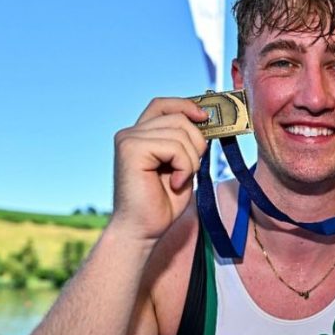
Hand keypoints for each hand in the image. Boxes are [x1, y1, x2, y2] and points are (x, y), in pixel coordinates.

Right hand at [109, 97, 208, 243]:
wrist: (143, 230)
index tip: (205, 118)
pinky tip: (175, 183)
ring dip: (191, 161)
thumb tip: (205, 120)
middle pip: (179, 118)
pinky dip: (184, 167)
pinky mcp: (131, 149)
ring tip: (179, 180)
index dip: (186, 105)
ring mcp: (129, 139)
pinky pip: (175, 147)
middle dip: (196, 144)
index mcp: (141, 135)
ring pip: (180, 133)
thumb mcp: (182, 166)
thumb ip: (186, 143)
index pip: (164, 105)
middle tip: (189, 171)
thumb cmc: (162, 203)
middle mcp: (131, 133)